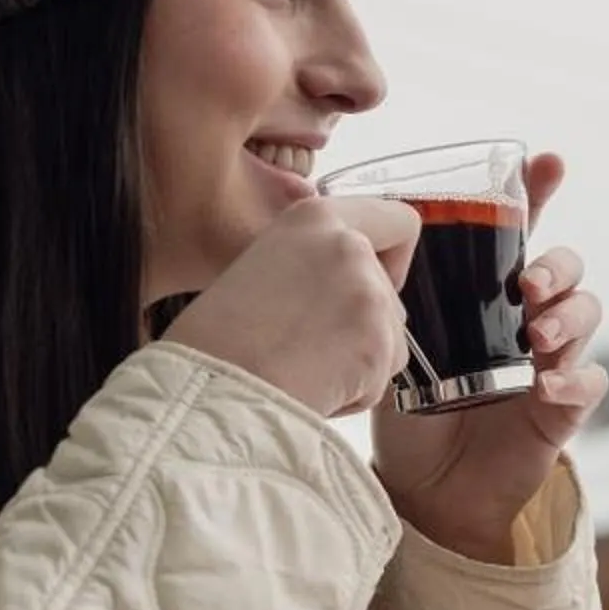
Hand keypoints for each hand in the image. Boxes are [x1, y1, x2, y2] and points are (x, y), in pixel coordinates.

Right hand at [163, 196, 421, 417]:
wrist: (211, 389)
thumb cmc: (217, 341)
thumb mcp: (264, 267)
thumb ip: (315, 263)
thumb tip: (349, 286)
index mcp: (314, 218)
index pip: (397, 221)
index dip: (392, 257)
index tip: (371, 281)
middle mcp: (348, 246)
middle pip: (391, 291)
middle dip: (365, 324)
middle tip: (310, 343)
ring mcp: (369, 294)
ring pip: (391, 337)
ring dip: (359, 360)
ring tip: (302, 366)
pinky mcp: (379, 343)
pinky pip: (383, 376)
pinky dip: (356, 391)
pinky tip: (311, 387)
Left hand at [373, 152, 608, 556]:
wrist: (422, 491)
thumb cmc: (407, 412)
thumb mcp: (393, 343)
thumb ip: (391, 299)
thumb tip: (365, 237)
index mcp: (486, 297)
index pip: (518, 234)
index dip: (538, 193)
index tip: (548, 162)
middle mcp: (525, 322)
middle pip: (567, 270)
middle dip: (557, 267)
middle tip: (528, 284)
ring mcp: (550, 364)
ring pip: (588, 316)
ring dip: (569, 318)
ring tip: (536, 338)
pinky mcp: (562, 411)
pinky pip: (590, 384)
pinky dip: (576, 381)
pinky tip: (548, 388)